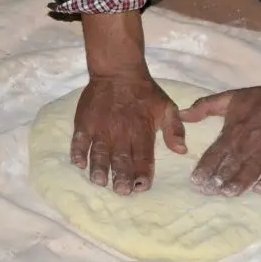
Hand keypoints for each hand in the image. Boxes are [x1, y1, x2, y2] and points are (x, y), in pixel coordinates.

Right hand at [71, 74, 186, 194]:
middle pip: (121, 159)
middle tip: (121, 191)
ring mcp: (101, 128)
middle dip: (121, 177)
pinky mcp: (85, 122)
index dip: (143, 174)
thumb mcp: (168, 107)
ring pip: (100, 152)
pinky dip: (78, 151)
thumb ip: (175, 129)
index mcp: (142, 131)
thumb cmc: (145, 92)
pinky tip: (78, 163)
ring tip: (100, 181)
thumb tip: (182, 150)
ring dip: (100, 168)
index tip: (141, 187)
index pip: (144, 157)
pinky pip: (80, 139)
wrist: (119, 70)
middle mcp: (121, 132)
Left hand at [179, 53, 260, 196]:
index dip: (204, 168)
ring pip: (250, 172)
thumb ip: (204, 106)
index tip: (195, 181)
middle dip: (218, 181)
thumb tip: (181, 114)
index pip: (215, 154)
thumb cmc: (259, 99)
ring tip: (228, 194)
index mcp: (233, 132)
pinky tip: (259, 190)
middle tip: (208, 193)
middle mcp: (248, 144)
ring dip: (238, 184)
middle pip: (230, 167)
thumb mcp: (229, 98)